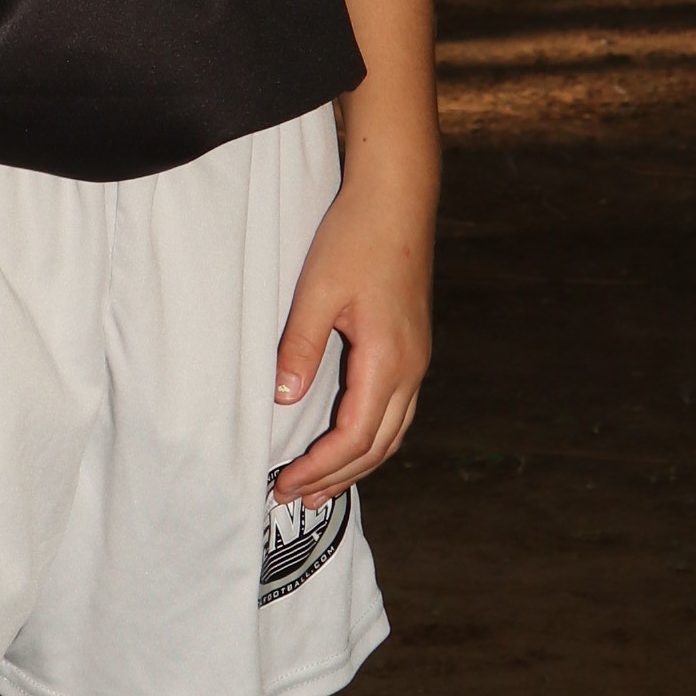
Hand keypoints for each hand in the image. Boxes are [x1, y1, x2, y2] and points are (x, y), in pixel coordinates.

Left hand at [267, 173, 433, 510]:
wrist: (397, 197)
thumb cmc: (356, 236)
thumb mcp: (317, 291)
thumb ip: (300, 348)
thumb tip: (280, 400)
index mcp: (389, 360)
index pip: (355, 437)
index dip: (319, 467)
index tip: (284, 484)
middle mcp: (411, 368)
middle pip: (377, 446)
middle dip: (336, 478)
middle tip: (293, 499)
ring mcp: (416, 359)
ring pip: (391, 433)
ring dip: (355, 464)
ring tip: (318, 486)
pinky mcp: (411, 347)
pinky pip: (394, 410)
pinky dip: (368, 438)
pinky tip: (345, 442)